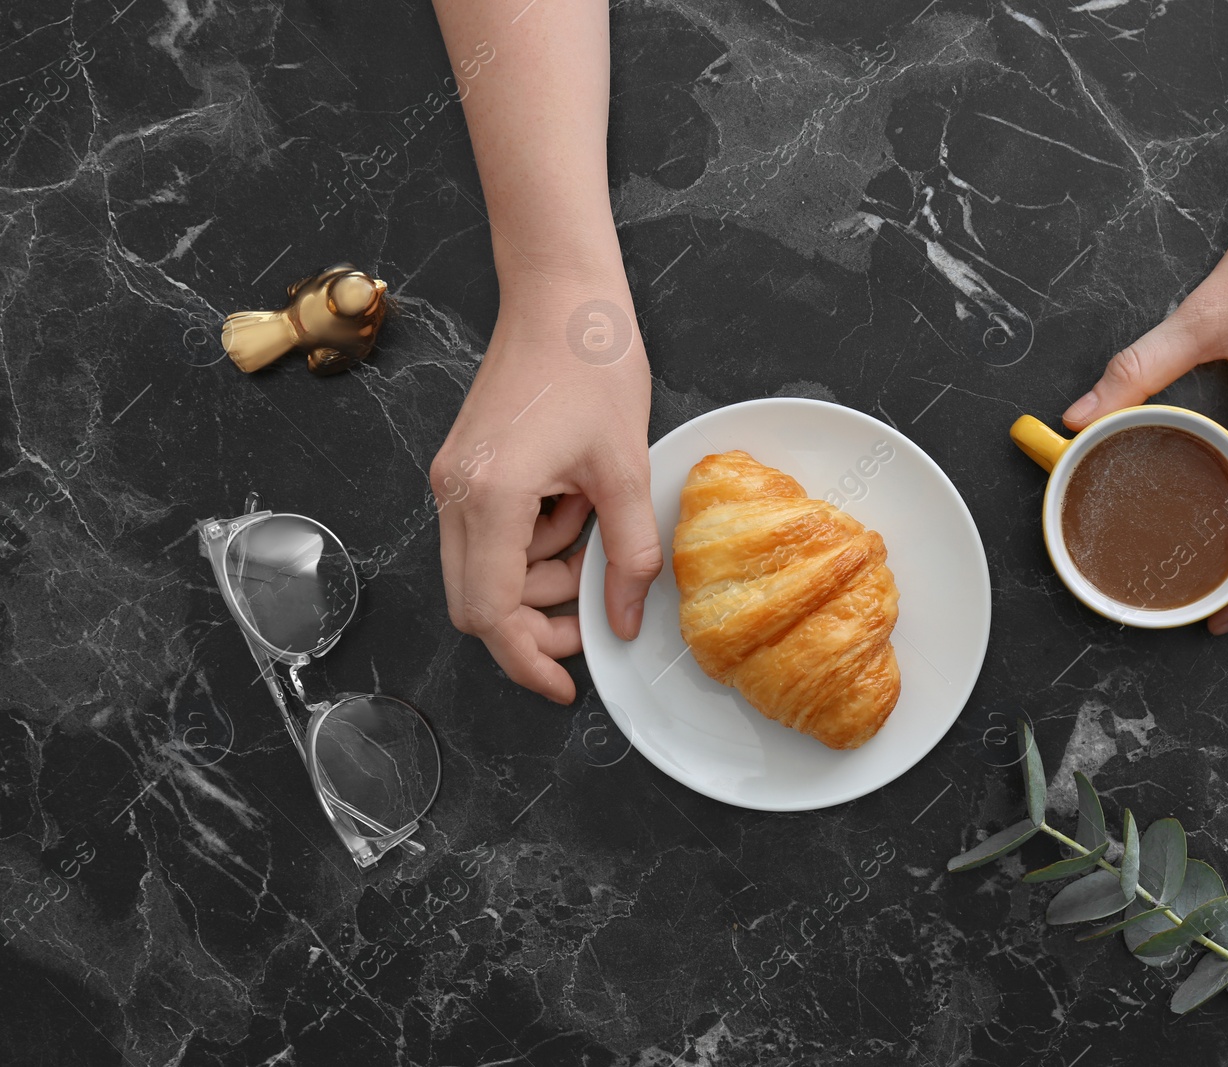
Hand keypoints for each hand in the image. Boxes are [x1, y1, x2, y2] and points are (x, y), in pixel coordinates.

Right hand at [430, 273, 659, 701]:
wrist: (562, 297)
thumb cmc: (592, 366)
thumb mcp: (626, 472)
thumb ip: (627, 555)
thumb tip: (623, 623)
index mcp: (489, 497)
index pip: (490, 613)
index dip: (527, 659)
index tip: (565, 684)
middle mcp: (455, 493)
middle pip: (476, 602)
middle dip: (534, 623)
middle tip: (593, 612)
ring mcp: (454, 480)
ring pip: (485, 571)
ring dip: (539, 577)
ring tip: (592, 534)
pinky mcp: (465, 468)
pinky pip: (491, 535)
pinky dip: (533, 543)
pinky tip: (574, 507)